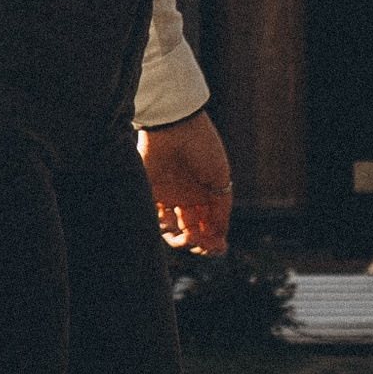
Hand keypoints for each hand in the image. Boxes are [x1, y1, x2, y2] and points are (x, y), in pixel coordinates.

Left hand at [140, 112, 233, 256]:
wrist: (176, 125)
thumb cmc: (203, 147)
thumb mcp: (220, 177)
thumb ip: (221, 208)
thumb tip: (221, 236)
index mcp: (206, 193)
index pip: (210, 224)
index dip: (214, 240)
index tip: (218, 248)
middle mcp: (188, 197)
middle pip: (192, 230)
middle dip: (199, 243)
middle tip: (202, 245)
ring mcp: (169, 196)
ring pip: (174, 229)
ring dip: (182, 240)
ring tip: (189, 237)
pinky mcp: (151, 192)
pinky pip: (156, 218)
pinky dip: (165, 228)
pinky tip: (176, 226)